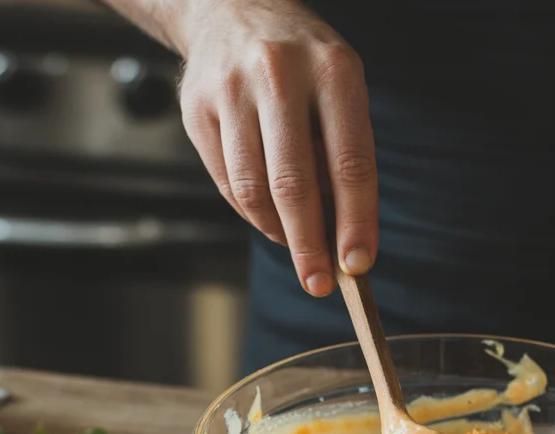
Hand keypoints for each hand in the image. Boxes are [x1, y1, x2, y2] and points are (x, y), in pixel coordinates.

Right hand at [176, 0, 376, 294]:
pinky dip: (251, 211)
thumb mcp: (341, 88)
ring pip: (253, 189)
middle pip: (293, 183)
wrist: (230, 7)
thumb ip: (344, 153)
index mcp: (332, 70)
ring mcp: (230, 91)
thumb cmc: (303, 64)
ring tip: (296, 245)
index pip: (350, 162)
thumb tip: (345, 237)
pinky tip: (269, 215)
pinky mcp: (196, 108)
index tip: (358, 264)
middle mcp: (278, 75)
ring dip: (278, 231)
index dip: (355, 221)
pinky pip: (227, 181)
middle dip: (309, 245)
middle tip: (320, 284)